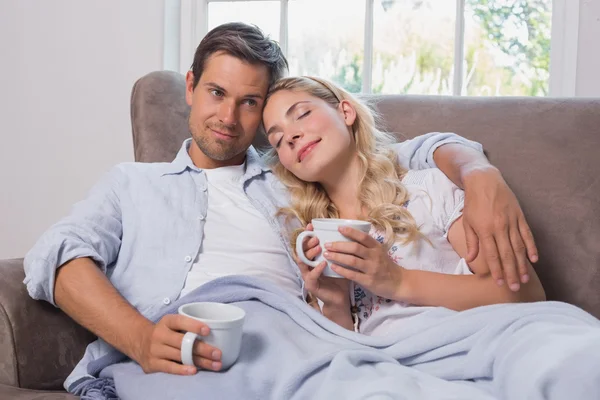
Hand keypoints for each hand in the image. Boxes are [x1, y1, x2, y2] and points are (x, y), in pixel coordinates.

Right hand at [136, 314, 222, 374]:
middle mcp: (159, 334)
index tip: (208, 331)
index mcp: (167, 321)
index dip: (194, 325)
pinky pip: (170, 367)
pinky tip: (194, 371)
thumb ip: (187, 326)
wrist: (140, 341)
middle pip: (183, 342)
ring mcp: (155, 350)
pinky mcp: (152, 364)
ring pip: (180, 356)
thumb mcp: (172, 324)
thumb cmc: (165, 332)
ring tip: (215, 365)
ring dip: (199, 361)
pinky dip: (182, 370)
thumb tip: (216, 333)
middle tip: (218, 353)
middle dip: (203, 349)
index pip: (180, 321)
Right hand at [296, 223, 349, 306]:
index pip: (305, 244)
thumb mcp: (339, 259)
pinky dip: (316, 269)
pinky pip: (311, 277)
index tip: (311, 226)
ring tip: (319, 248)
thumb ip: (339, 248)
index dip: (306, 234)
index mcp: (312, 258)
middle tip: (316, 238)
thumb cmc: (340, 277)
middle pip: (301, 251)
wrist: (341, 297)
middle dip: (307, 243)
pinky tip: (323, 264)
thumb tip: (346, 230)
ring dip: (310, 254)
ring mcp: (307, 276)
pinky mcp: (311, 286)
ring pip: (303, 262)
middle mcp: (307, 266)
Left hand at [323, 227, 402, 299]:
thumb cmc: (386, 266)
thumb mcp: (380, 252)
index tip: (339, 228)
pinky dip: (341, 270)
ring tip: (327, 254)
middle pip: (355, 248)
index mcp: (377, 247)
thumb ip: (367, 246)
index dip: (351, 231)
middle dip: (339, 245)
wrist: (399, 283)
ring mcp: (372, 269)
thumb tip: (349, 236)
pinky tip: (333, 267)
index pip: (363, 237)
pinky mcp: (369, 281)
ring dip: (337, 256)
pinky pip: (352, 274)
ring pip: (352, 260)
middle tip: (327, 244)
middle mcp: (375, 256)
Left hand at [462, 167, 537, 290]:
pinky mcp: (520, 216)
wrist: (484, 180)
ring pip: (519, 247)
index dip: (497, 270)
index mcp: (485, 230)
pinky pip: (527, 234)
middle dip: (511, 272)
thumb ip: (471, 241)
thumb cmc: (473, 202)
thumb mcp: (467, 222)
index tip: (500, 283)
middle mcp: (500, 227)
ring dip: (522, 264)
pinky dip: (532, 247)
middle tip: (516, 287)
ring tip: (525, 278)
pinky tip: (534, 259)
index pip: (492, 255)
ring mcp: (511, 221)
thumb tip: (472, 259)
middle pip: (507, 254)